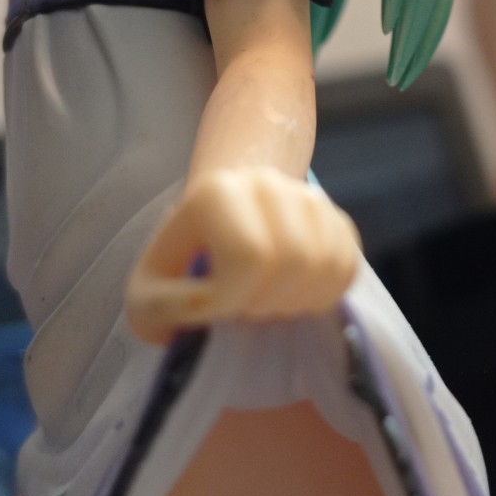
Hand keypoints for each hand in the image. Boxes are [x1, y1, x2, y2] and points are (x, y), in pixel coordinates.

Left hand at [126, 167, 360, 343]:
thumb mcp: (147, 291)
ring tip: (267, 303)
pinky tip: (293, 297)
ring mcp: (308, 197)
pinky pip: (348, 267)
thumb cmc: (182, 264)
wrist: (217, 226)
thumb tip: (202, 312)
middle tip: (244, 308)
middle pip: (295, 259)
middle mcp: (267, 183)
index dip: (233, 299)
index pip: (249, 255)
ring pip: (328, 264)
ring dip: (299, 302)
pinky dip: (325, 296)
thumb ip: (157, 310)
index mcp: (216, 193)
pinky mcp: (336, 219)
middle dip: (268, 302)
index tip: (215, 308)